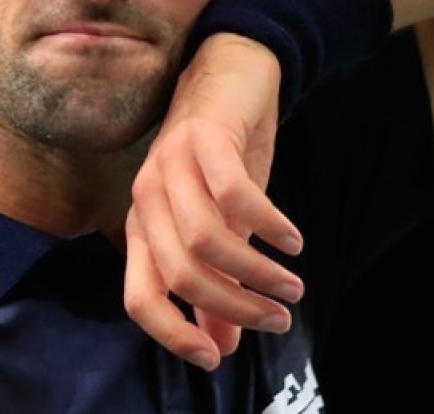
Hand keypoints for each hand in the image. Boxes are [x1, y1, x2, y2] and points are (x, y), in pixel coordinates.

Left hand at [123, 33, 304, 370]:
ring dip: (255, 271)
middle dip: (235, 307)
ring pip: (205, 240)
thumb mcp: (220, 226)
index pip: (140, 297)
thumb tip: (223, 347)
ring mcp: (171, 165)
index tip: (216, 360)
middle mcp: (146, 199)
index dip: (172, 335)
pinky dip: (267, 224)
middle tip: (280, 318)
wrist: (231, 72)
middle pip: (180, 275)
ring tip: (293, 285)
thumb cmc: (222, 158)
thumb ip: (215, 287)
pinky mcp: (204, 137)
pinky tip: (292, 238)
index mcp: (141, 228)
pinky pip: (234, 193)